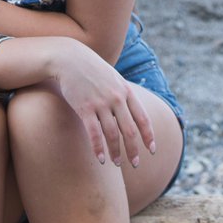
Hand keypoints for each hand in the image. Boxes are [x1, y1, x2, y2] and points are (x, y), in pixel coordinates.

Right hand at [52, 44, 155, 167]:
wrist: (70, 59)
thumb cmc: (93, 70)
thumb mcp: (114, 78)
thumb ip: (124, 94)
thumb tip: (132, 113)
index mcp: (126, 91)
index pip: (143, 118)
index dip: (148, 136)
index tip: (152, 150)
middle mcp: (116, 98)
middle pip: (130, 130)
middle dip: (134, 149)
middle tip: (135, 163)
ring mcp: (101, 103)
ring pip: (112, 134)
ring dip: (116, 152)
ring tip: (116, 163)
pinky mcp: (85, 108)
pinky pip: (94, 133)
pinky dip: (99, 148)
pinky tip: (101, 158)